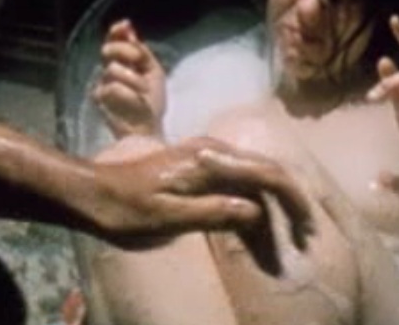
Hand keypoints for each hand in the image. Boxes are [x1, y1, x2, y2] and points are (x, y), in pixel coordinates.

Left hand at [90, 136, 314, 249]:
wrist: (91, 193)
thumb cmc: (124, 208)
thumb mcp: (167, 217)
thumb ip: (212, 212)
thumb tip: (256, 211)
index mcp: (208, 160)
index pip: (266, 174)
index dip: (292, 200)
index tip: (307, 227)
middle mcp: (212, 152)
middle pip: (266, 175)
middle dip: (289, 206)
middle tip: (304, 238)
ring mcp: (207, 159)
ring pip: (253, 182)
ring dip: (270, 211)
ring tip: (281, 246)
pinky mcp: (200, 171)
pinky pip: (237, 186)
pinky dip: (251, 209)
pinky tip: (255, 234)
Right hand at [92, 20, 165, 138]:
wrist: (148, 127)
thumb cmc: (151, 102)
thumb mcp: (153, 71)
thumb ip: (141, 52)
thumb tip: (128, 28)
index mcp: (124, 62)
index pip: (114, 40)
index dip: (117, 31)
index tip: (125, 25)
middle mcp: (111, 70)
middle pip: (108, 50)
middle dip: (123, 50)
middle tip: (138, 59)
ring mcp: (103, 83)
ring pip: (112, 68)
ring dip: (133, 77)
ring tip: (143, 90)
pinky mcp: (100, 98)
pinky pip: (112, 87)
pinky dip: (128, 91)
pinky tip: (137, 99)